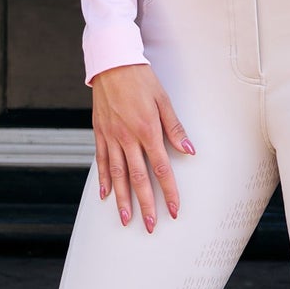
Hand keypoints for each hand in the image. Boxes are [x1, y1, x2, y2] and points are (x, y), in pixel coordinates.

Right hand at [91, 64, 193, 232]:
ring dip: (122, 199)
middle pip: (138, 179)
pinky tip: (106, 195)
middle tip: (150, 226)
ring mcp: (111, 137)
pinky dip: (103, 179)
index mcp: (147, 130)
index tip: (173, 210)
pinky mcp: (100, 133)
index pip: (161, 169)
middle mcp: (127, 138)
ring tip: (126, 220)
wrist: (112, 62)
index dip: (168, 192)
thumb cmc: (141, 79)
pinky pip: (102, 161)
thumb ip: (175, 129)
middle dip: (145, 205)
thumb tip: (189, 151)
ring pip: (117, 175)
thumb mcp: (164, 101)